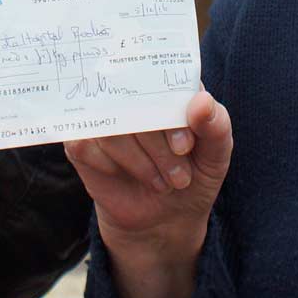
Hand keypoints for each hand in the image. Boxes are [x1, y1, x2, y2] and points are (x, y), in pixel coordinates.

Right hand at [64, 90, 231, 297]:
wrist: (167, 220)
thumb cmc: (194, 177)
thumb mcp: (216, 155)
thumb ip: (216, 125)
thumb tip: (201, 100)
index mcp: (168, 87)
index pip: (162, 78)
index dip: (172, 111)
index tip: (185, 146)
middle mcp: (133, 96)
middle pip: (135, 101)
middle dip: (159, 144)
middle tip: (180, 175)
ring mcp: (105, 118)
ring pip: (113, 126)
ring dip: (141, 161)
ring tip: (163, 184)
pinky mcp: (82, 143)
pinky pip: (86, 144)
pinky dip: (112, 167)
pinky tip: (128, 177)